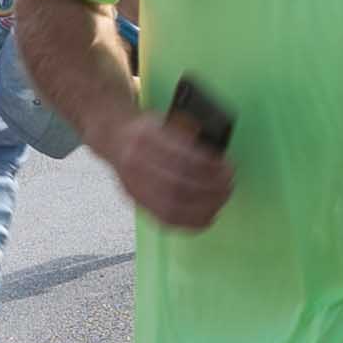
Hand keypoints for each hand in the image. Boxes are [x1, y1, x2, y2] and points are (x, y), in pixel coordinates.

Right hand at [106, 110, 233, 232]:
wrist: (114, 137)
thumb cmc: (146, 130)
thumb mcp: (166, 121)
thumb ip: (187, 134)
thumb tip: (215, 155)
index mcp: (145, 137)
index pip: (181, 157)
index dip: (208, 167)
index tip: (226, 167)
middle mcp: (136, 162)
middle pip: (177, 184)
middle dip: (210, 189)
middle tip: (228, 185)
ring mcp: (134, 184)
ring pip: (172, 204)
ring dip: (204, 206)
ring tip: (222, 199)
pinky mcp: (137, 200)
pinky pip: (165, 219)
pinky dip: (190, 221)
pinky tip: (208, 217)